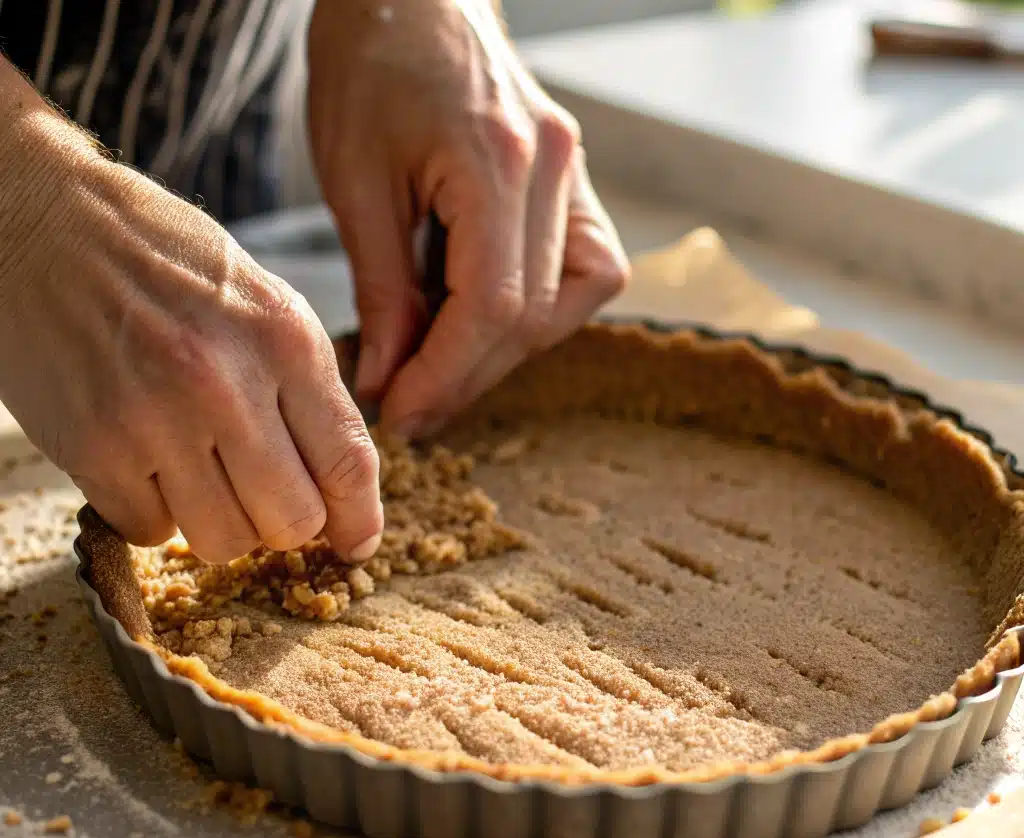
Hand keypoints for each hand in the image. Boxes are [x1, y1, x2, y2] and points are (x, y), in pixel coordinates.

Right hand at [0, 67, 382, 563]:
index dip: (359, 518)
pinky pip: (151, 531)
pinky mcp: (93, 448)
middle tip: (265, 498)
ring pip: (224, 541)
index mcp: (285, 342)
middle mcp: (226, 385)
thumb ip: (308, 392)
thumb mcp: (264, 305)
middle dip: (287, 525)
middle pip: (293, 520)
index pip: (348, 462)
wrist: (43, 225)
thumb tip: (343, 488)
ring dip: (221, 523)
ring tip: (202, 473)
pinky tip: (148, 463)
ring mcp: (155, 420)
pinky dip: (155, 512)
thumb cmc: (164, 264)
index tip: (356, 541)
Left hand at [307, 0, 629, 436]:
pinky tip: (488, 321)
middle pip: (531, 315)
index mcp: (497, 160)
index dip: (446, 376)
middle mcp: (555, 168)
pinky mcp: (576, 179)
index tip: (401, 414)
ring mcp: (575, 172)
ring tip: (443, 371)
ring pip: (570, 303)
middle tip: (411, 411)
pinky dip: (539, 312)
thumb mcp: (354, 184)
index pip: (493, 307)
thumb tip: (389, 381)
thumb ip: (381, 291)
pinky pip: (585, 270)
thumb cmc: (368, 66)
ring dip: (506, 352)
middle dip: (467, 377)